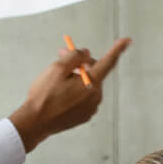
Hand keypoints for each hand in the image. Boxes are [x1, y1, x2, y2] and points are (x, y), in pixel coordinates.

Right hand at [8, 38, 129, 150]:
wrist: (35, 123)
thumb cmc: (44, 96)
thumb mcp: (57, 69)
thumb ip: (75, 56)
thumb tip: (86, 53)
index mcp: (91, 83)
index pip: (108, 62)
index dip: (117, 49)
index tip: (127, 40)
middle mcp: (95, 97)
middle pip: (93, 72)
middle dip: (79, 62)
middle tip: (61, 54)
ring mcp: (91, 108)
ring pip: (87, 85)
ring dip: (76, 77)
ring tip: (57, 79)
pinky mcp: (84, 116)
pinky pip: (83, 98)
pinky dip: (75, 91)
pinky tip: (59, 94)